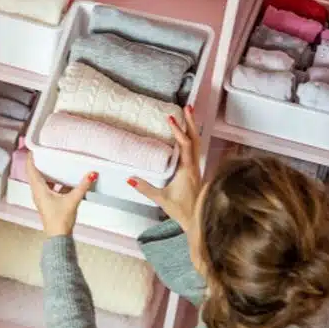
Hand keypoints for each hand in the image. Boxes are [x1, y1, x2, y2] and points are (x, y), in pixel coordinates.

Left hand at [26, 154, 95, 237]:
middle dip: (40, 163)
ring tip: (54, 163)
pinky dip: (53, 182)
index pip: (31, 170)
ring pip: (42, 181)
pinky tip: (64, 180)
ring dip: (47, 173)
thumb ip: (83, 186)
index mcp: (39, 189)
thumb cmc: (60, 220)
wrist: (58, 236)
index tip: (34, 148)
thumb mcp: (73, 200)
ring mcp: (41, 198)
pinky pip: (48, 188)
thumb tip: (91, 174)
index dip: (31, 158)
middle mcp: (37, 193)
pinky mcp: (47, 202)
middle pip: (35, 174)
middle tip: (46, 153)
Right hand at [129, 105, 201, 232]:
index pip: (185, 145)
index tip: (171, 118)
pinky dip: (191, 139)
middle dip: (191, 122)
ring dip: (192, 129)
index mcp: (187, 170)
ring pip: (197, 144)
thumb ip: (145, 188)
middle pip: (195, 139)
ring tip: (189, 115)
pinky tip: (187, 136)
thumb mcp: (161, 199)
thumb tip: (130, 178)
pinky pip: (195, 151)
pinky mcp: (195, 172)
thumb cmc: (181, 211)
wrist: (198, 220)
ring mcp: (197, 169)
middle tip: (187, 107)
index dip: (178, 130)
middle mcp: (195, 167)